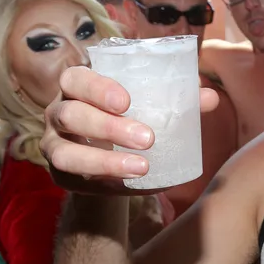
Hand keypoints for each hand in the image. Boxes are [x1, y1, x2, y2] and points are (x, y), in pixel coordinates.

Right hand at [41, 67, 218, 193]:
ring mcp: (54, 145)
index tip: (127, 101)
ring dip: (103, 161)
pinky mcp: (60, 175)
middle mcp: (59, 113)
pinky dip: (107, 183)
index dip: (97, 88)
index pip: (76, 78)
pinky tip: (133, 185)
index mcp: (78, 87)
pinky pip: (77, 181)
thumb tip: (210, 97)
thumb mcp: (151, 106)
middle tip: (147, 138)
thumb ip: (178, 101)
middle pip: (70, 114)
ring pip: (65, 153)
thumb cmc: (131, 119)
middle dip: (108, 127)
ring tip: (142, 168)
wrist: (111, 160)